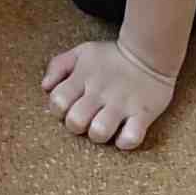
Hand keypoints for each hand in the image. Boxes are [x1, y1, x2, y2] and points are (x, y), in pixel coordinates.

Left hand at [42, 39, 174, 150]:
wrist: (150, 53)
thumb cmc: (111, 57)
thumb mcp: (81, 53)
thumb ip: (58, 66)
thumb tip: (45, 87)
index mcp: (83, 78)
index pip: (57, 101)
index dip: (59, 109)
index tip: (69, 107)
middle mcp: (100, 92)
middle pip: (75, 122)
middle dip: (77, 126)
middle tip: (86, 119)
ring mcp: (122, 104)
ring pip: (100, 132)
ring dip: (99, 134)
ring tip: (104, 126)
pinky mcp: (143, 114)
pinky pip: (131, 138)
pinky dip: (126, 141)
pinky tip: (124, 133)